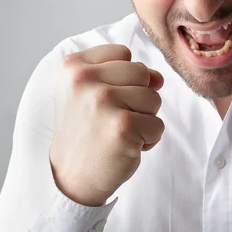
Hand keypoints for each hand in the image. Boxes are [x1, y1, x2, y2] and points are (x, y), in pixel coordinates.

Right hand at [50, 44, 164, 206]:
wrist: (72, 178)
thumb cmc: (87, 132)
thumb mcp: (94, 93)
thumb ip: (125, 75)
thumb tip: (158, 78)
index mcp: (72, 66)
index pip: (123, 53)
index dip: (122, 78)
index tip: (101, 100)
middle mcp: (84, 79)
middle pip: (142, 73)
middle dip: (137, 97)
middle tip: (110, 119)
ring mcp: (103, 101)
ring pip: (154, 98)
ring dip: (144, 119)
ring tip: (117, 132)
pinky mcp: (123, 126)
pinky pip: (158, 124)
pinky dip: (148, 140)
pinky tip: (125, 147)